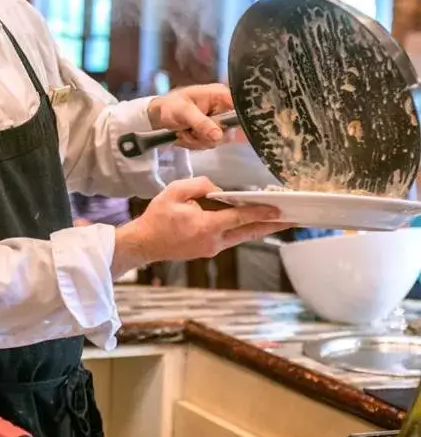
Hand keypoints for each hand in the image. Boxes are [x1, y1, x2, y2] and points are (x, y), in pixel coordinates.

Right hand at [112, 176, 287, 273]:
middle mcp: (213, 241)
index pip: (239, 217)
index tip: (279, 209)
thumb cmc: (157, 217)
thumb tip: (218, 190)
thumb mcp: (175, 191)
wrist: (144, 243)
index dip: (260, 212)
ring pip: (241, 236)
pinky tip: (251, 222)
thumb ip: (200, 186)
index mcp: (206, 226)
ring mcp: (211, 248)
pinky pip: (230, 238)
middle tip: (292, 221)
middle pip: (249, 232)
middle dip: (272, 226)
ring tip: (277, 220)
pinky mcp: (208, 250)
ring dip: (259, 228)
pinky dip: (243, 230)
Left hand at [147, 84, 232, 150]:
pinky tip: (185, 135)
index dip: (233, 120)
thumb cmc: (170, 106)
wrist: (159, 115)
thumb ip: (201, 123)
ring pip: (217, 140)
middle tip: (190, 131)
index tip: (215, 128)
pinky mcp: (211, 132)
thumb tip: (218, 136)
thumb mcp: (184, 112)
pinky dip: (194, 144)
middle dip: (206, 136)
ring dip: (197, 140)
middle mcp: (222, 108)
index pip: (241, 108)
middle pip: (228, 130)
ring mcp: (217, 122)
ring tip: (184, 131)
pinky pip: (209, 144)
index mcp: (220, 95)